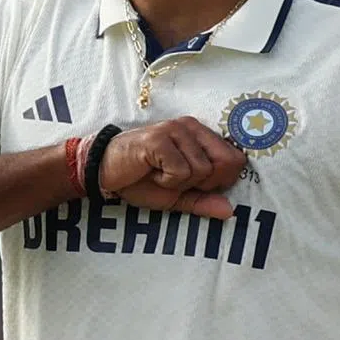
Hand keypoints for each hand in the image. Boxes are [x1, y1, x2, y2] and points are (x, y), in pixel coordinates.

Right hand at [99, 117, 246, 219]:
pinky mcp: (160, 138)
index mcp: (201, 135)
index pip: (235, 159)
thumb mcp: (178, 196)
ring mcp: (176, 130)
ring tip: (159, 174)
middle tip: (177, 179)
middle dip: (204, 182)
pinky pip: (180, 171)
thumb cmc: (141, 180)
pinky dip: (166, 181)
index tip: (195, 183)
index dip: (220, 180)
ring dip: (179, 183)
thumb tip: (230, 211)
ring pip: (201, 170)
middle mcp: (192, 127)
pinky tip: (150, 172)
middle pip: (225, 163)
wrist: (105, 173)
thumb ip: (203, 201)